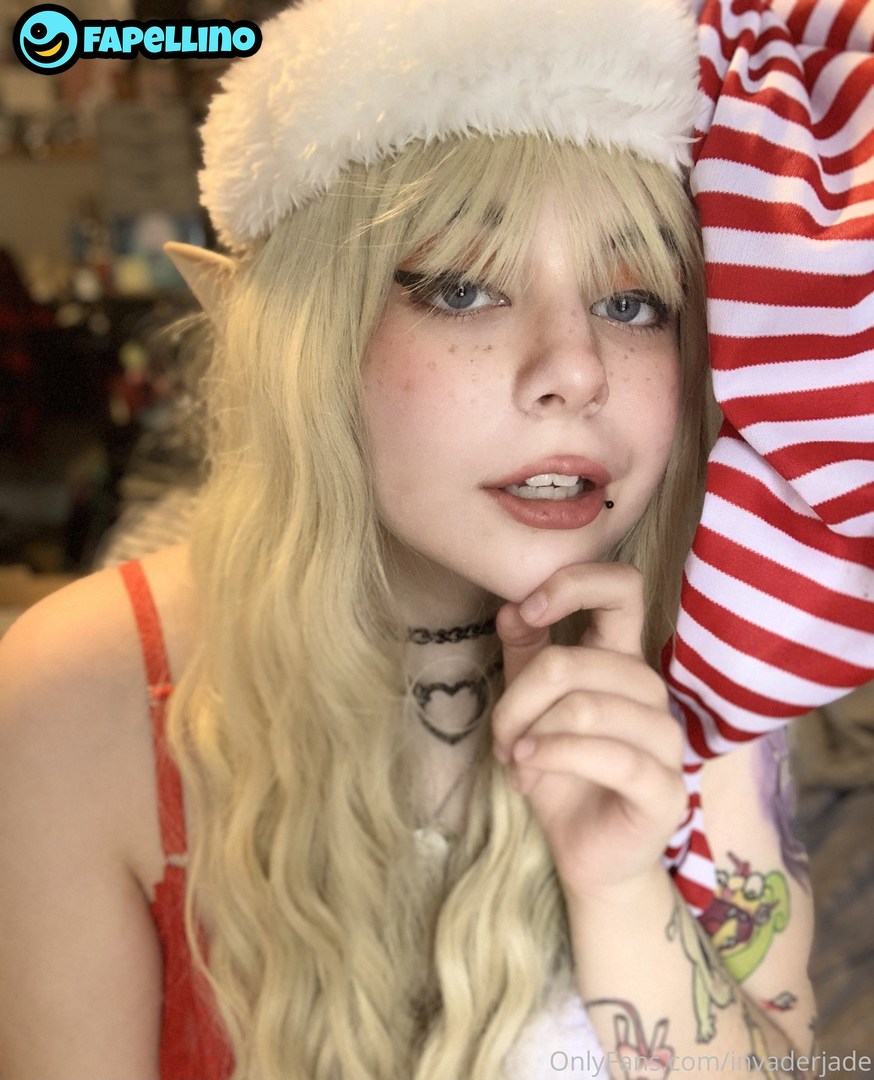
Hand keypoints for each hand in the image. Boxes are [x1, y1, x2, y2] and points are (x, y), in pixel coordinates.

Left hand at [491, 562, 686, 905]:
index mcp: (621, 663)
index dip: (575, 583)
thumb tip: (512, 608)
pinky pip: (606, 756)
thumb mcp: (530, 710)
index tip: (528, 608)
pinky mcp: (665, 788)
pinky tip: (525, 773)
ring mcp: (666, 741)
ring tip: (512, 758)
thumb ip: (526, 657)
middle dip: (519, 698)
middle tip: (501, 734)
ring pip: (585, 707)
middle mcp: (651, 693)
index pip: (623, 590)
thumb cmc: (560, 775)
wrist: (589, 856)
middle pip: (576, 661)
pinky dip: (551, 758)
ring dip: (530, 734)